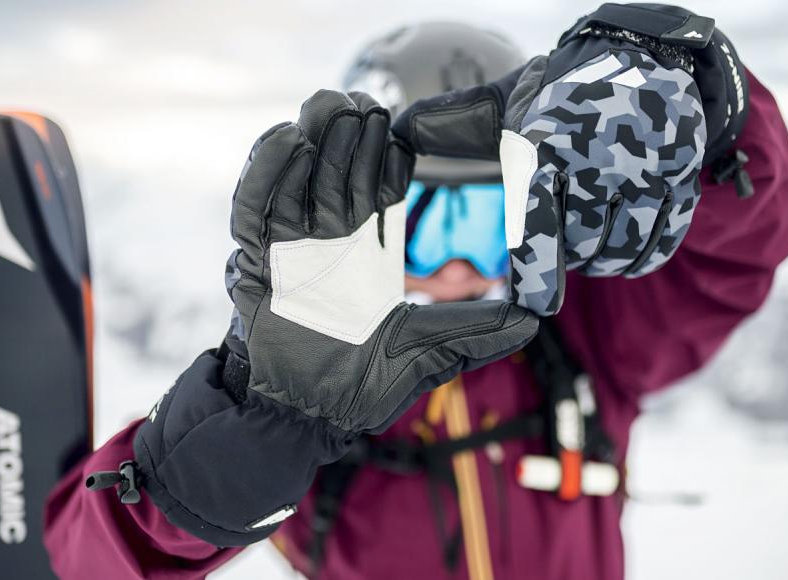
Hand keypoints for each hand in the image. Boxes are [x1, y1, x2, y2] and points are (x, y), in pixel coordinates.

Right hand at [225, 90, 537, 432]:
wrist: (302, 416)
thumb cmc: (361, 387)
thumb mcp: (427, 351)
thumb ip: (475, 330)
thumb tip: (534, 317)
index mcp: (370, 251)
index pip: (377, 189)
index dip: (387, 155)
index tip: (400, 130)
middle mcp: (329, 242)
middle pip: (337, 170)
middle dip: (349, 134)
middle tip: (363, 103)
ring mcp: (289, 247)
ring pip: (298, 176)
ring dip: (313, 138)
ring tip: (329, 106)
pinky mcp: (254, 260)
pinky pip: (253, 207)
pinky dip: (266, 172)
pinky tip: (288, 140)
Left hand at [392, 4, 745, 315]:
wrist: (644, 54)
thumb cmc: (560, 89)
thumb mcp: (503, 101)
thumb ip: (448, 122)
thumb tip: (393, 130)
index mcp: (545, 145)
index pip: (539, 225)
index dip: (537, 273)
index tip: (535, 305)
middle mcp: (598, 159)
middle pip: (582, 247)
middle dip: (569, 256)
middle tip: (564, 236)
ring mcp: (647, 168)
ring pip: (621, 251)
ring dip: (603, 260)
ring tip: (591, 236)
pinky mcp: (682, 175)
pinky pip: (660, 243)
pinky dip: (639, 255)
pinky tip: (625, 242)